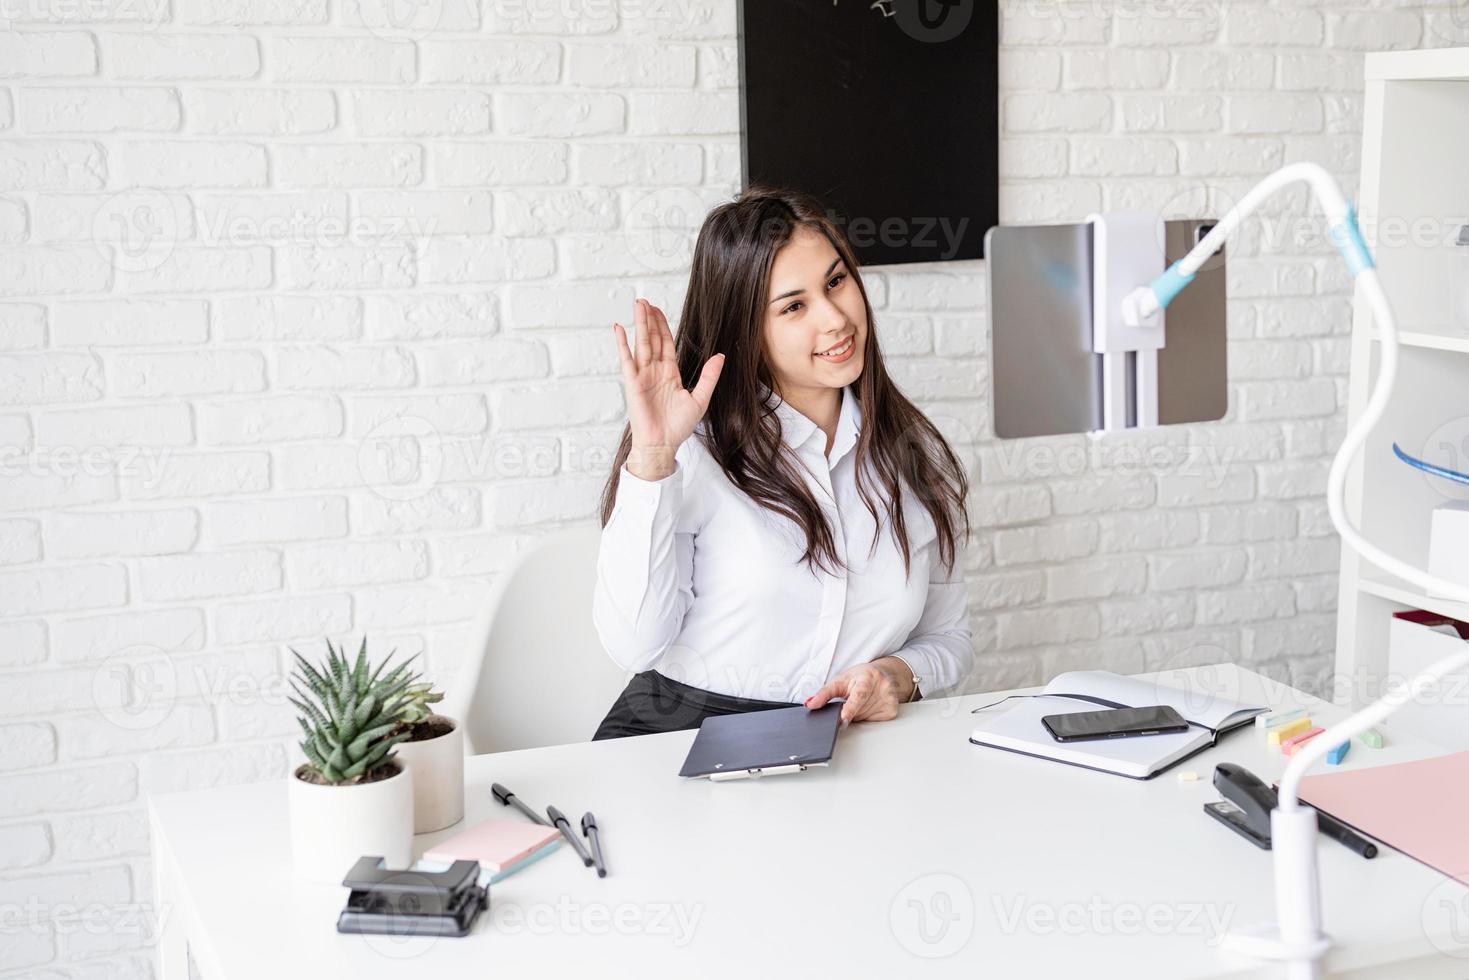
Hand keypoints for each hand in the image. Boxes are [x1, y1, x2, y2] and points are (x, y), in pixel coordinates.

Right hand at [612, 298, 724, 479]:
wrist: (663, 445)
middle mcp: (655, 371)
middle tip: (645, 301)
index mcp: (670, 373)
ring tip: (638, 305)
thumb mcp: (700, 398)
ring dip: (639, 324)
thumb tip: (720, 356)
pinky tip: (620, 329)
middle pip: (652, 339)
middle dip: (649, 319)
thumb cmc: (678, 427)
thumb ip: (709, 376)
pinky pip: (627, 359)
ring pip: (641, 344)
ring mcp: (643, 376)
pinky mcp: (632, 383)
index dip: (662, 326)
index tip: (658, 310)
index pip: (666, 343)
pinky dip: (622, 344)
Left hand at [804, 658, 915, 725]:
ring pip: (865, 718)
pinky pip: (874, 722)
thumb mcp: (840, 680)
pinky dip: (868, 717)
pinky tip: (870, 706)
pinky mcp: (892, 711)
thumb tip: (810, 704)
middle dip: (849, 711)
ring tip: (862, 701)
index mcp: (868, 677)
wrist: (884, 674)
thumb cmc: (860, 677)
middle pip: (858, 710)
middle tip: (849, 701)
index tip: (844, 718)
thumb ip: (824, 693)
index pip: (858, 695)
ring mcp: (889, 700)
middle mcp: (882, 687)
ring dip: (858, 715)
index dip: (850, 708)